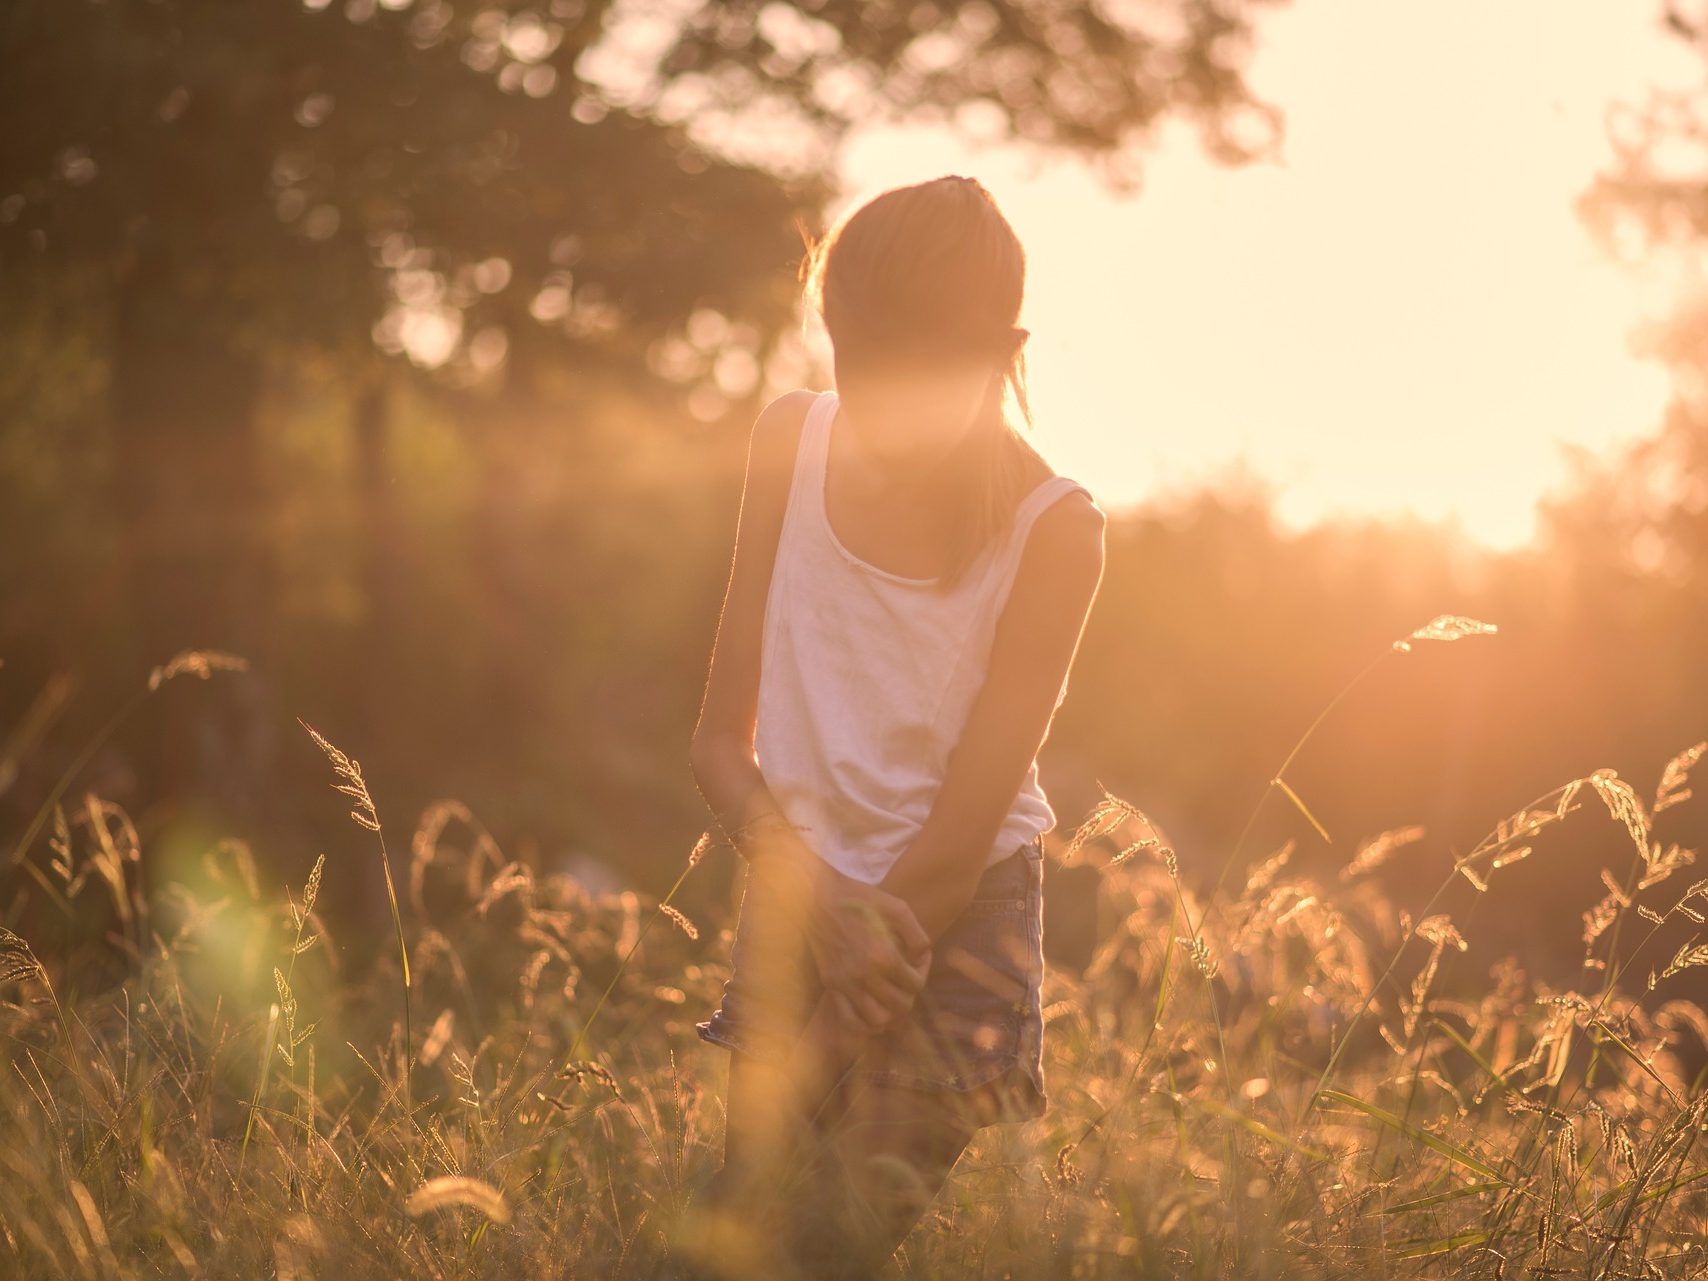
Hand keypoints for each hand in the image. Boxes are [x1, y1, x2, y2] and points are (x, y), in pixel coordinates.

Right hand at [799, 861, 932, 1035]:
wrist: (818, 897)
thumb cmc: (860, 899)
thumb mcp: (898, 908)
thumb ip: (917, 936)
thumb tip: (920, 959)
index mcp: (884, 956)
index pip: (916, 984)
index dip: (922, 972)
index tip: (916, 960)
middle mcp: (865, 976)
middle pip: (901, 1006)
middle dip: (909, 994)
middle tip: (905, 980)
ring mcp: (845, 984)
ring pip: (877, 1020)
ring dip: (890, 1013)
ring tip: (891, 998)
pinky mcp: (831, 986)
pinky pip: (849, 1020)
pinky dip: (864, 1025)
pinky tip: (871, 1012)